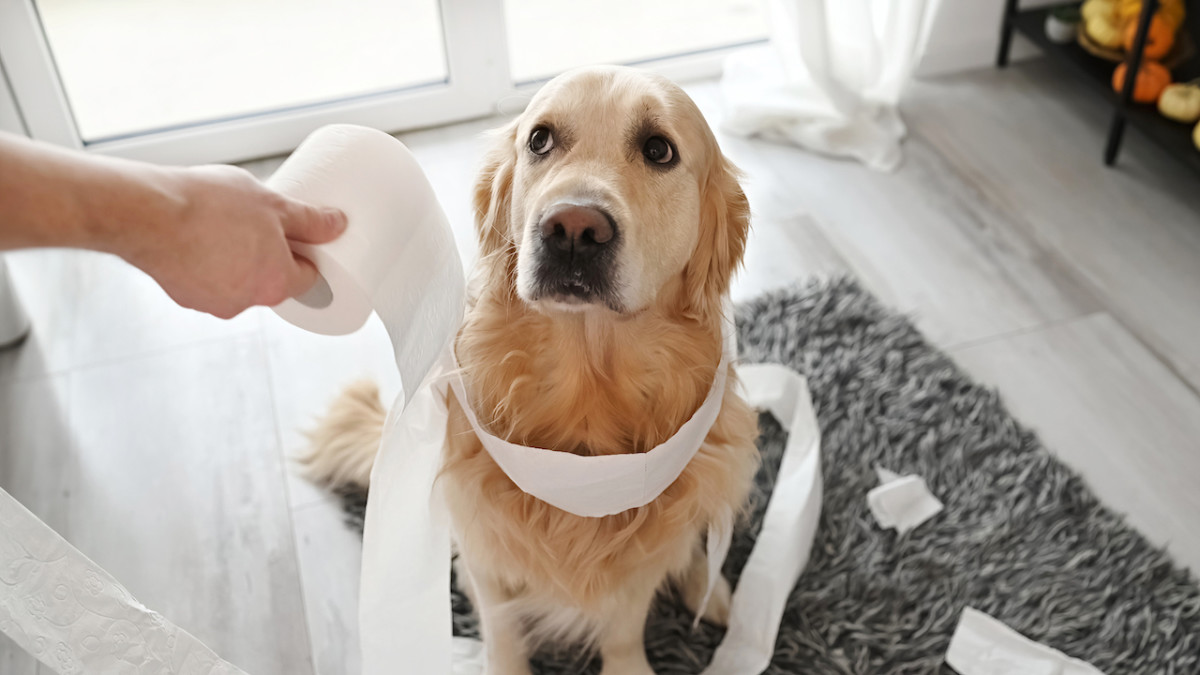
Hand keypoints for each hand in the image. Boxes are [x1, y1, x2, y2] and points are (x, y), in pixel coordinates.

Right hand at [119, 165, 346, 318]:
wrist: (146, 213)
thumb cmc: (210, 206)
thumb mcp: (271, 203)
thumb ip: (308, 219)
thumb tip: (337, 224)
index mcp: (275, 284)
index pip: (309, 280)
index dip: (310, 256)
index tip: (305, 239)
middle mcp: (246, 302)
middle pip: (273, 282)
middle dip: (273, 256)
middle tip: (265, 225)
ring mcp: (212, 302)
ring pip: (239, 282)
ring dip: (241, 260)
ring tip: (230, 226)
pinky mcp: (183, 295)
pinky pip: (208, 281)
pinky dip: (210, 264)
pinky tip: (203, 237)